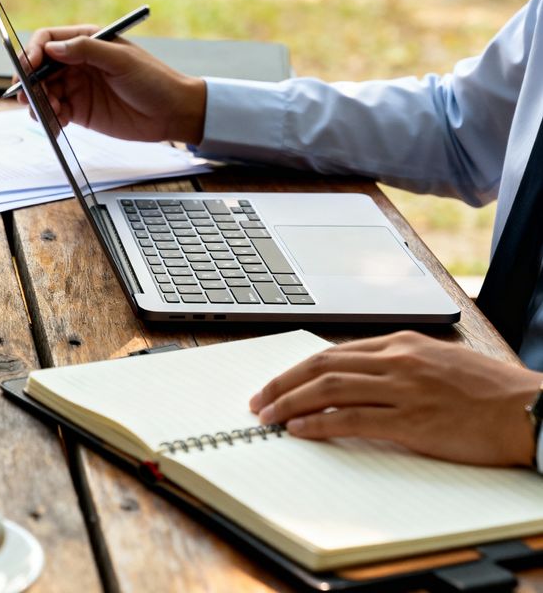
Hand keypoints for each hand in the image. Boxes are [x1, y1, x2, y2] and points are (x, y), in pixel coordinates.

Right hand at [18, 25, 207, 143]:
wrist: (172, 113)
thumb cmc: (153, 80)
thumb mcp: (121, 59)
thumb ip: (86, 50)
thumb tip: (52, 48)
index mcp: (87, 41)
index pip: (47, 40)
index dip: (33, 52)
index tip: (29, 67)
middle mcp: (76, 62)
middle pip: (38, 68)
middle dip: (29, 82)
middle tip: (29, 97)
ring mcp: (76, 87)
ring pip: (41, 92)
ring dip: (38, 103)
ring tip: (52, 112)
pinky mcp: (78, 111)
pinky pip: (53, 113)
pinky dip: (48, 119)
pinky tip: (58, 124)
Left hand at [249, 331, 540, 466]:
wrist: (530, 409)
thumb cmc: (490, 392)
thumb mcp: (439, 362)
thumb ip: (398, 365)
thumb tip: (358, 378)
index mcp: (403, 343)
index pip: (334, 352)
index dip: (298, 369)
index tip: (276, 383)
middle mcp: (398, 360)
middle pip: (322, 366)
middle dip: (283, 383)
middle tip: (258, 400)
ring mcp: (405, 389)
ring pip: (330, 389)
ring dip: (291, 403)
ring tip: (268, 417)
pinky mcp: (413, 420)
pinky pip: (353, 419)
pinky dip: (320, 423)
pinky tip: (300, 431)